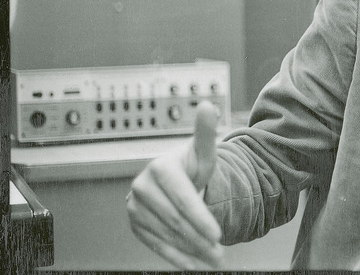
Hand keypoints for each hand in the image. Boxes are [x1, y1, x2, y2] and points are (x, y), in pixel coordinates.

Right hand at [127, 101, 223, 268]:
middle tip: (220, 251)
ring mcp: (135, 207)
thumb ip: (206, 132)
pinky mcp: (135, 224)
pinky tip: (192, 264)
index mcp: (160, 168)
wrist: (174, 179)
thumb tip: (208, 105)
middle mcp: (143, 187)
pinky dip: (176, 257)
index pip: (183, 199)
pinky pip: (155, 246)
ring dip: (191, 250)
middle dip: (199, 238)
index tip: (218, 234)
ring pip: (166, 235)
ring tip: (213, 257)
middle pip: (175, 220)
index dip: (201, 218)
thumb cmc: (191, 166)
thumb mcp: (202, 152)